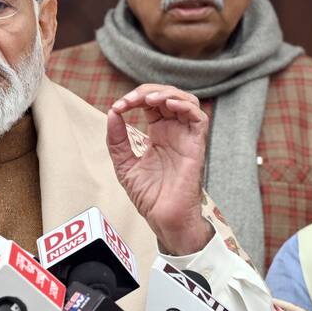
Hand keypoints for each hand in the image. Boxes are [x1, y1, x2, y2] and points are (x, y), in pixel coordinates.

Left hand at [107, 84, 211, 254]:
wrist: (163, 218)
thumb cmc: (149, 196)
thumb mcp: (124, 164)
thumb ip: (117, 140)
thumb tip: (112, 112)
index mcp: (158, 133)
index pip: (151, 103)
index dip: (135, 98)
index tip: (117, 107)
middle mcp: (174, 132)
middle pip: (167, 95)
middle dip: (147, 92)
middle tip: (129, 101)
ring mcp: (186, 137)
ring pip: (186, 100)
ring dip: (167, 93)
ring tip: (148, 100)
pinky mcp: (197, 146)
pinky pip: (199, 118)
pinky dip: (184, 105)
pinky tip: (167, 105)